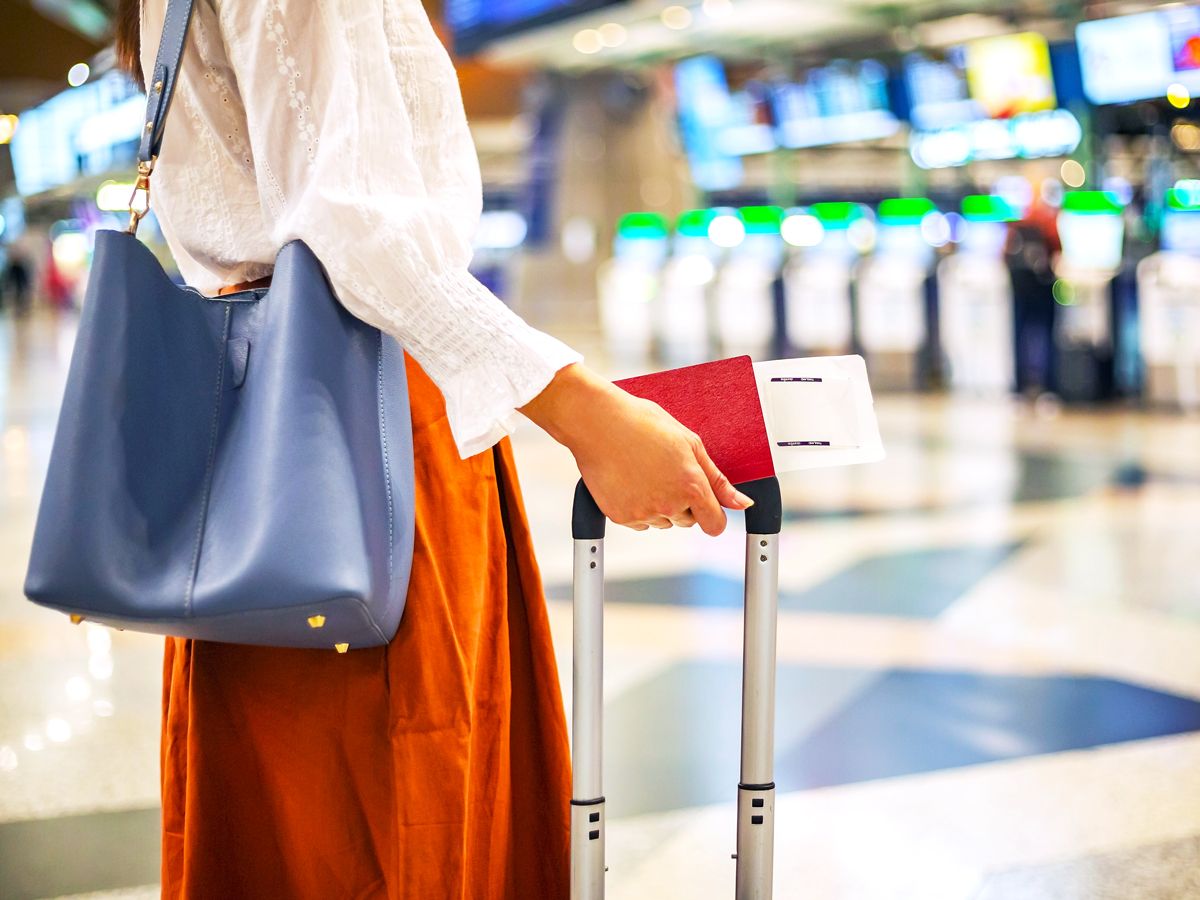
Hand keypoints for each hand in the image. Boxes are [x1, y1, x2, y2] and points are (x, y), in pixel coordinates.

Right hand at [520, 364, 752, 534]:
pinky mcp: (620, 517)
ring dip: (659, 505)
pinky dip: (637, 507)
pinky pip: (639, 523)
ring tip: (644, 472)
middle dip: (683, 503)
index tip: (705, 505)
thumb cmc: (643, 424)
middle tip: (665, 472)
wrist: (598, 423)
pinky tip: (630, 481)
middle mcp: (669, 504)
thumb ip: (718, 479)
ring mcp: (643, 512)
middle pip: (688, 521)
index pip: (715, 524)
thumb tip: (743, 504)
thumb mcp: (690, 443)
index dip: (713, 515)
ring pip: (662, 522)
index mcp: (691, 485)